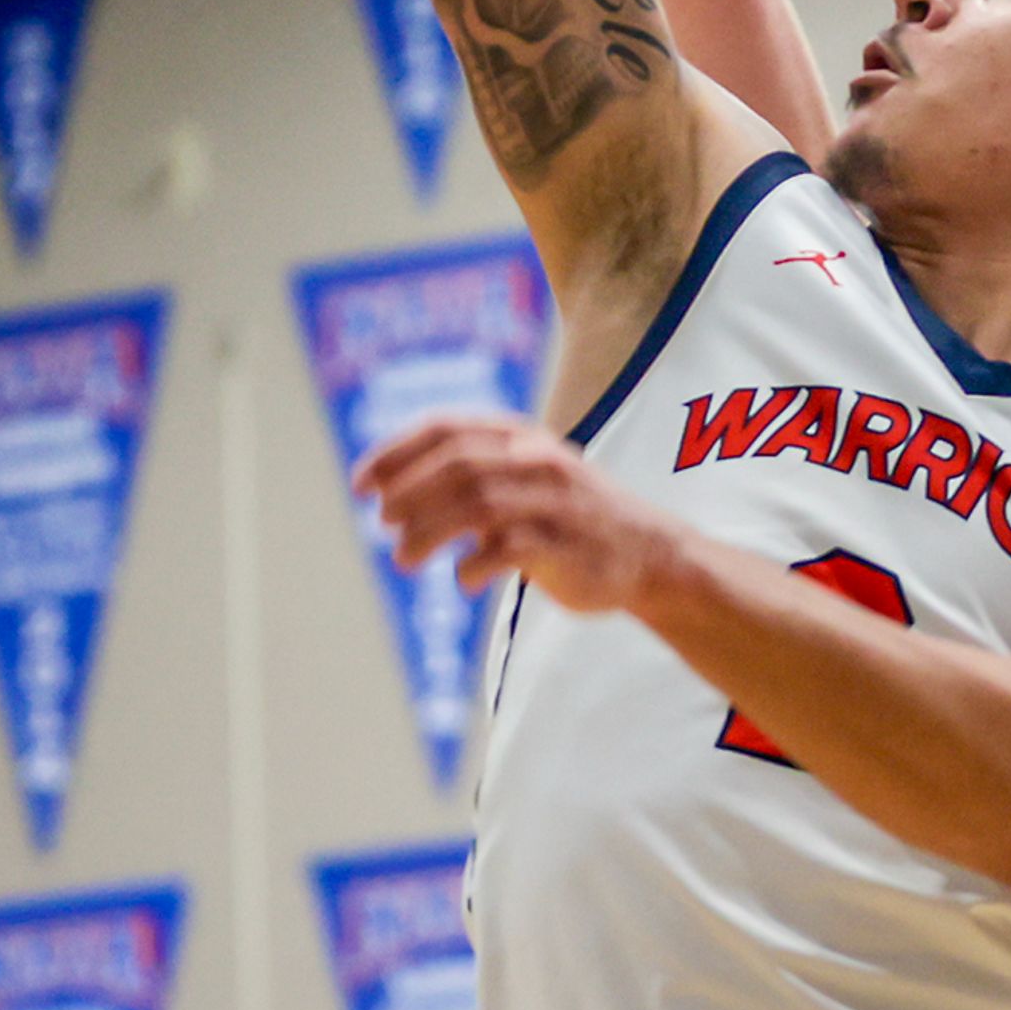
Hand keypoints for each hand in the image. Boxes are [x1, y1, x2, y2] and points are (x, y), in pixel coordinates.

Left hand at [355, 411, 687, 612]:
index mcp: (520, 436)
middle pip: (456, 464)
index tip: (361, 483)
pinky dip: (472, 566)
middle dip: (407, 492)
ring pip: (475, 505)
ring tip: (404, 560)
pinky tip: (463, 580)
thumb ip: (472, 472)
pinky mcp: (564, 546)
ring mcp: (553, 501)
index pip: (446, 428)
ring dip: (427, 533)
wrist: (649, 554)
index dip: (395, 452)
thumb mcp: (525, 476)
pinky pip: (505, 550)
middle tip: (382, 521)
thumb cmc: (570, 517)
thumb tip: (391, 489)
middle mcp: (535, 460)